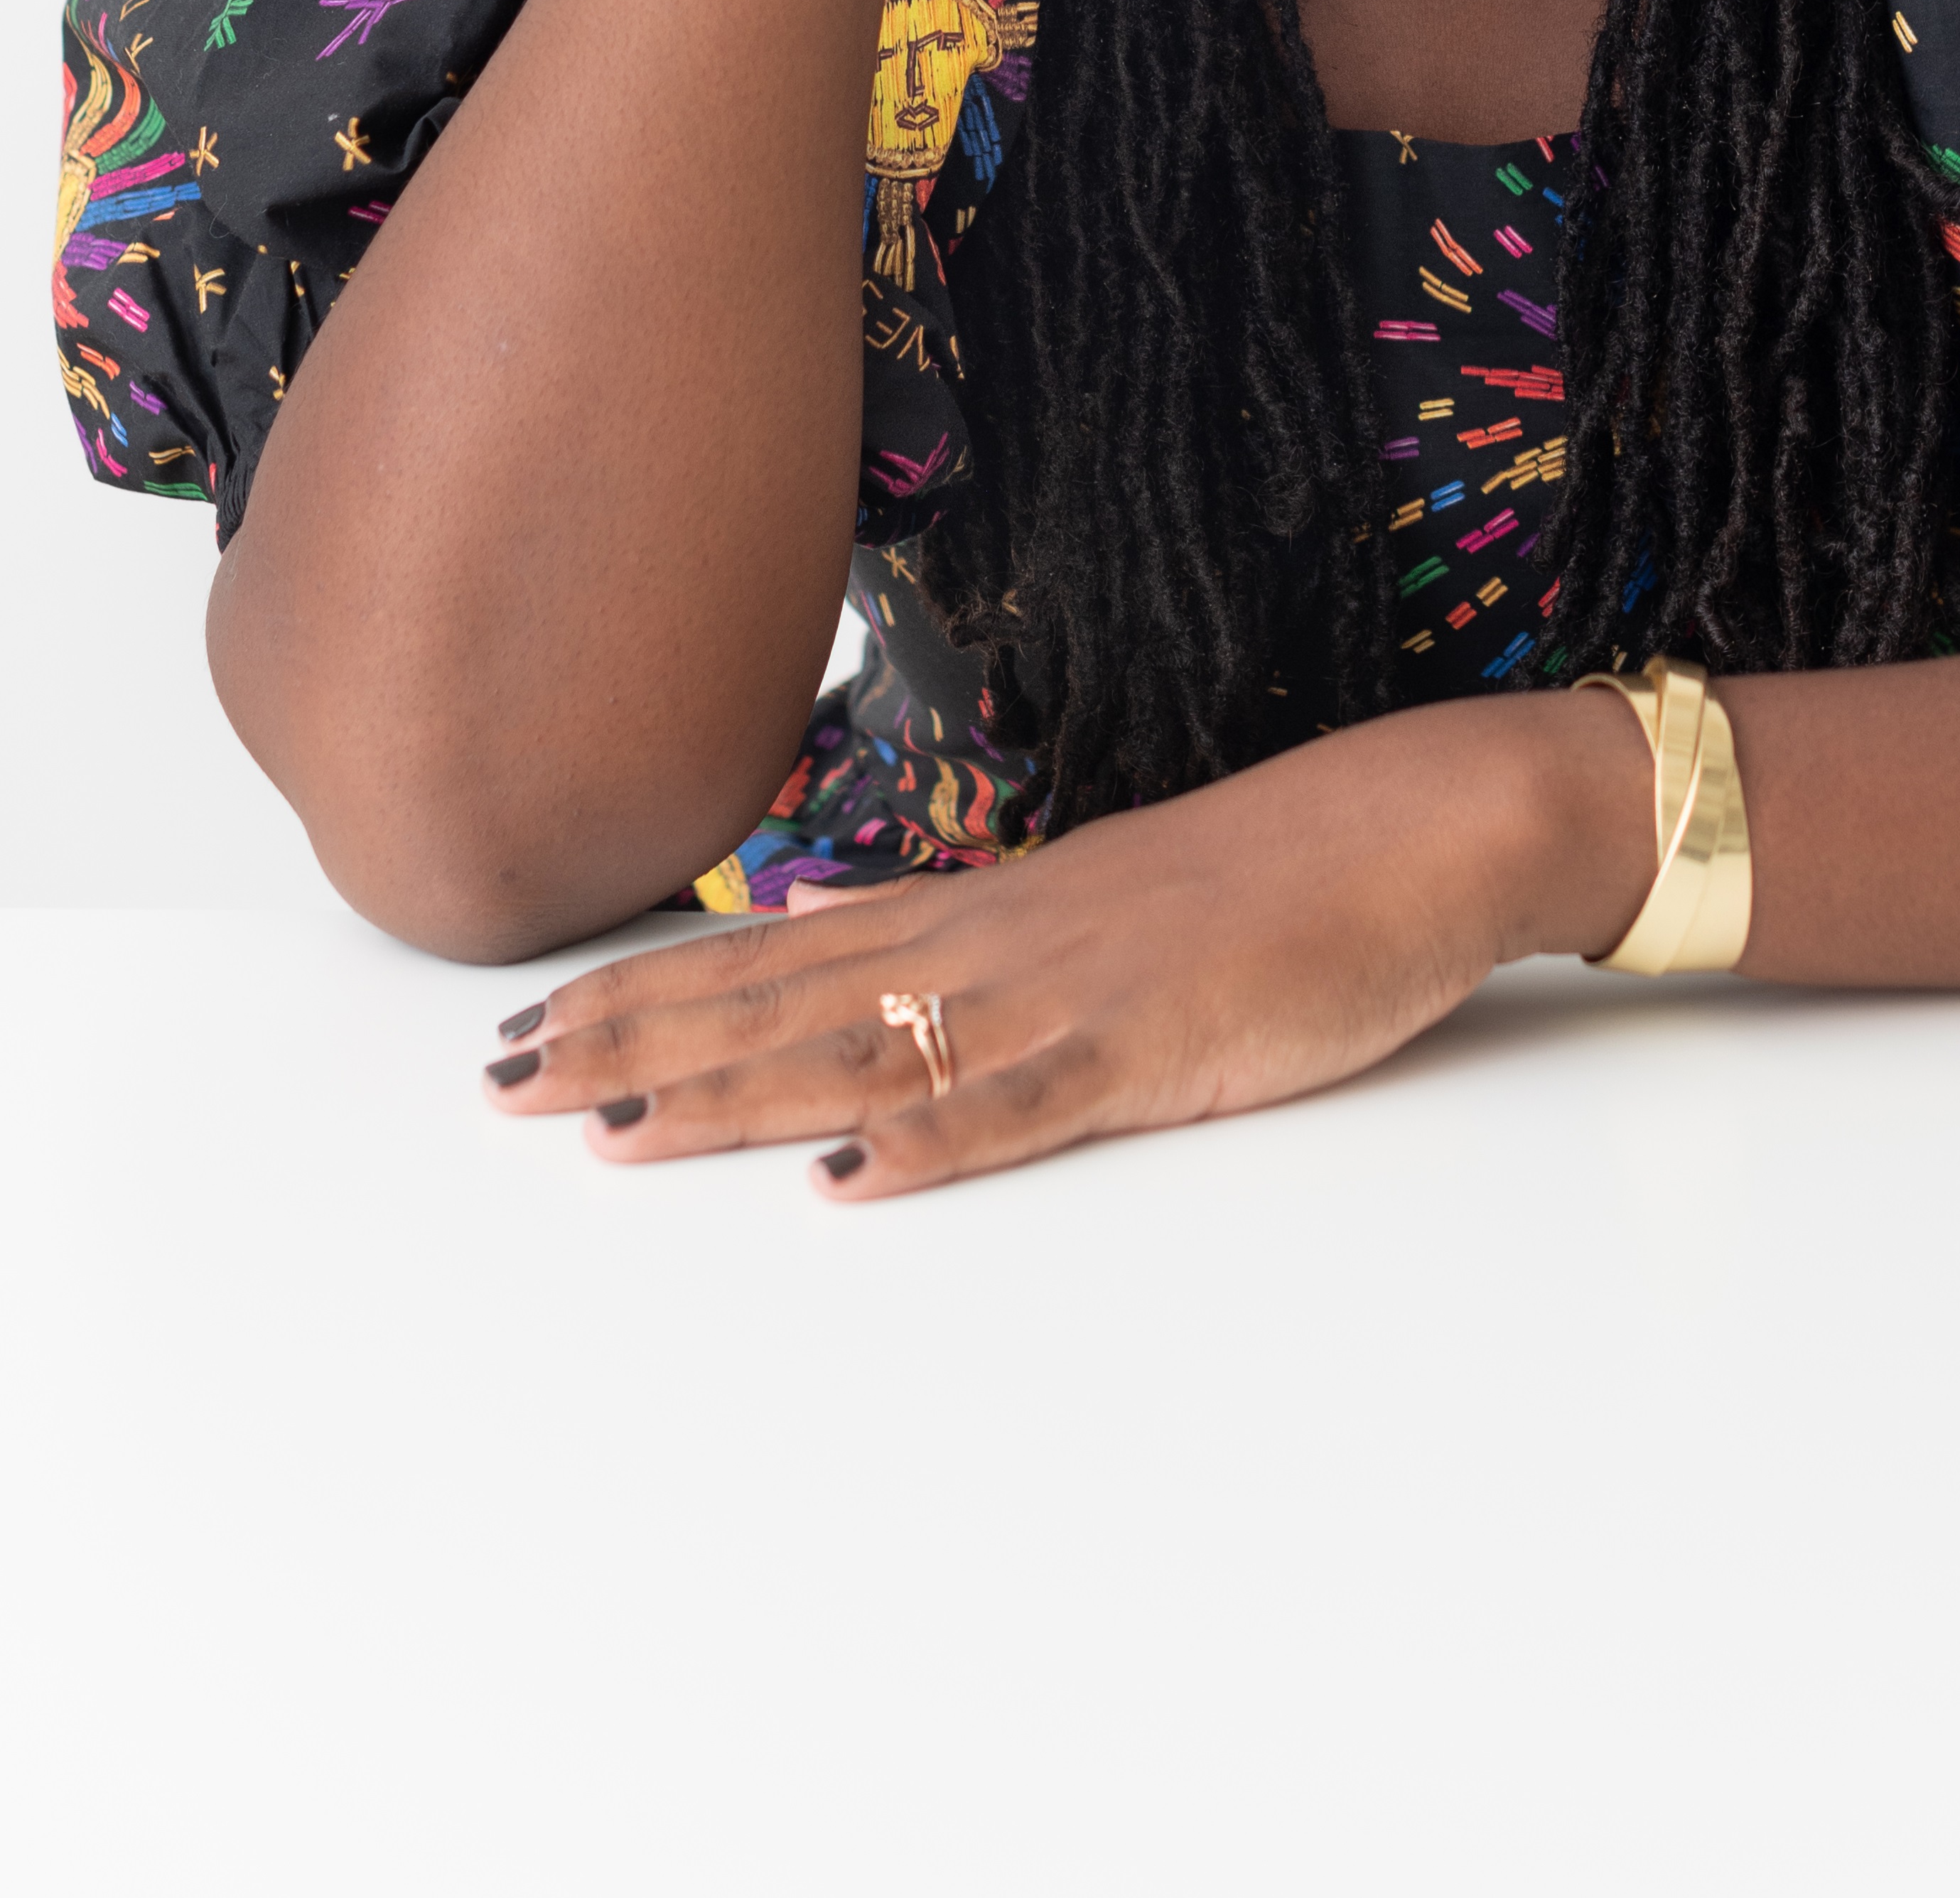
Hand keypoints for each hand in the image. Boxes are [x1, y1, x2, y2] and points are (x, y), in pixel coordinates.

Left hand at [481, 688, 1655, 1194]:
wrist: (1413, 825)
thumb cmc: (1270, 875)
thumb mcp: (1103, 910)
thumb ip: (991, 951)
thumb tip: (875, 986)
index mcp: (988, 908)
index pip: (782, 948)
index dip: (655, 989)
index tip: (536, 1025)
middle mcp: (999, 940)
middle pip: (787, 993)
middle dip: (639, 1041)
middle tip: (503, 1084)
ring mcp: (1072, 993)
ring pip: (872, 1048)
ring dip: (737, 1093)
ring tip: (614, 1133)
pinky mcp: (1156, 1048)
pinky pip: (1026, 1106)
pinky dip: (931, 1143)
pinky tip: (849, 1176)